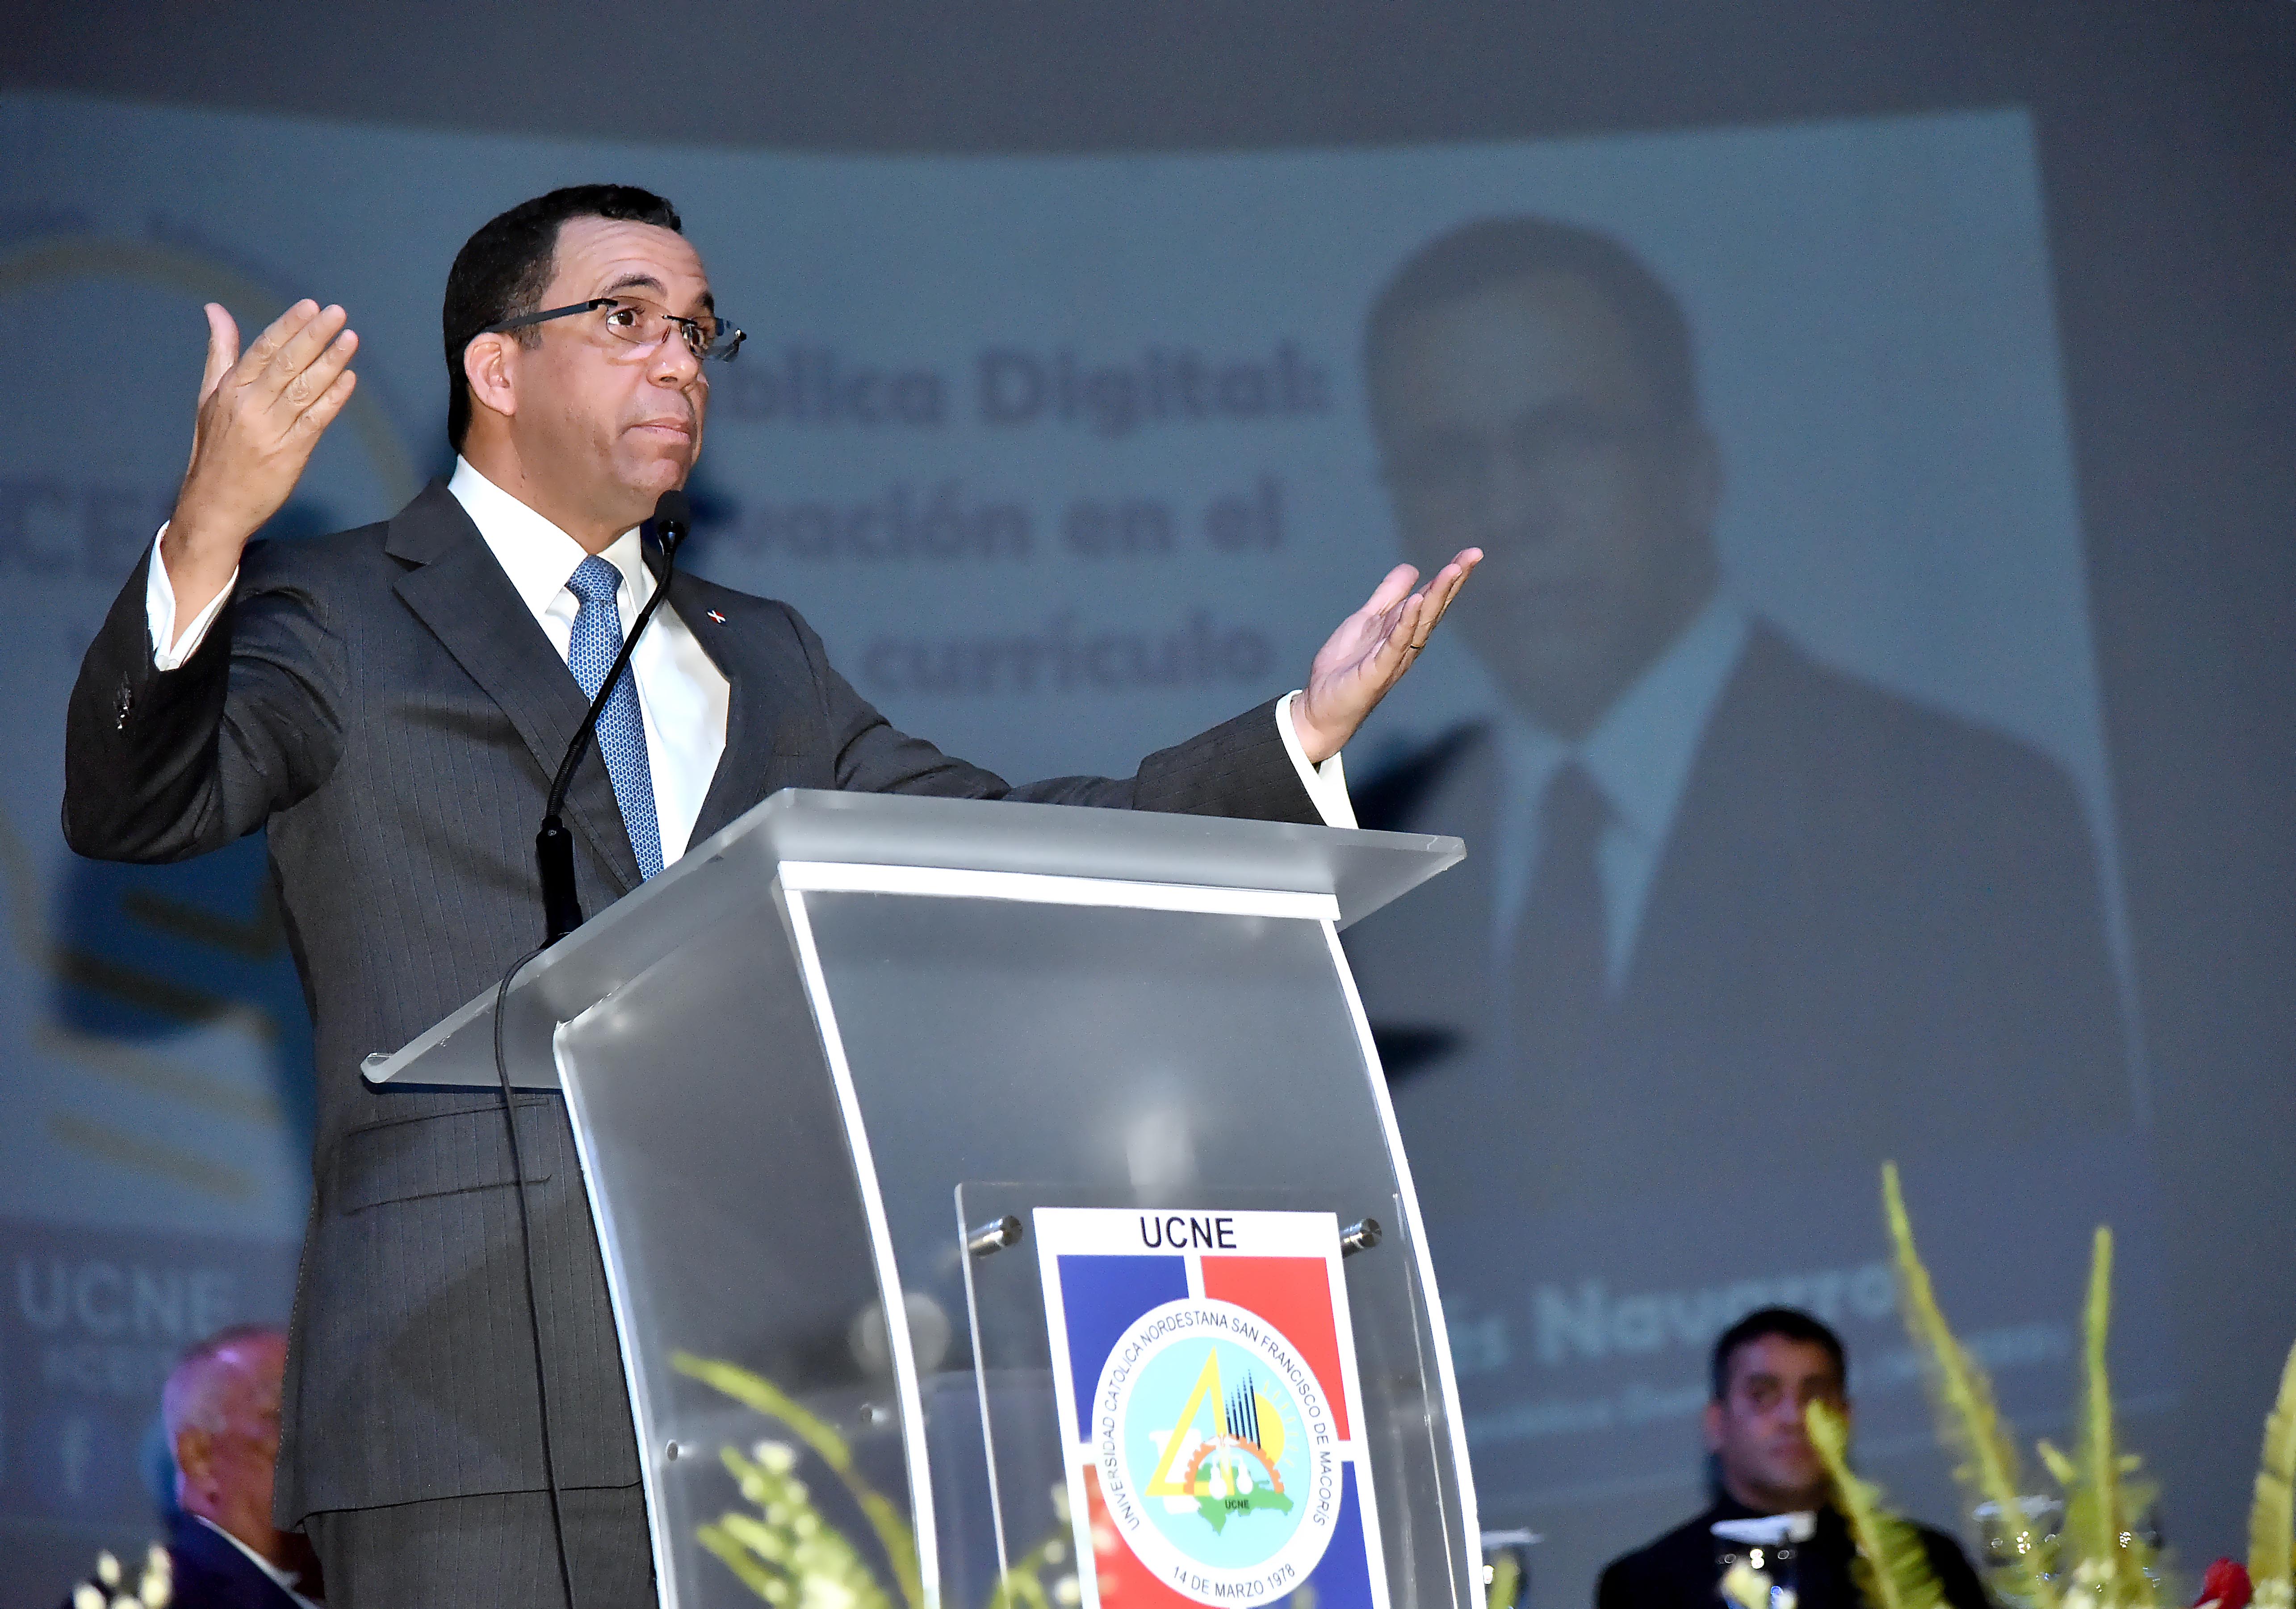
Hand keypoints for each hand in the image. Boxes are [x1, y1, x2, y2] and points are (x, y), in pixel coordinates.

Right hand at [160, 301, 357, 632]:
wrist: (214, 504)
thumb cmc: (215, 448)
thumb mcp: (209, 395)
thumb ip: (220, 351)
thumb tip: (215, 309)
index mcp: (229, 390)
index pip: (262, 350)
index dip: (288, 326)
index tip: (310, 306)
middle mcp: (249, 406)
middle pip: (286, 364)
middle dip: (314, 336)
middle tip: (337, 313)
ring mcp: (270, 430)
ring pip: (303, 390)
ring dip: (331, 362)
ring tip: (351, 339)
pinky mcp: (290, 453)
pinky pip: (315, 421)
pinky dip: (333, 399)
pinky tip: (349, 380)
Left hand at [1290, 548, 1480, 763]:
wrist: (1322, 705)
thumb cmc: (1347, 667)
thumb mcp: (1367, 621)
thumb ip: (1388, 596)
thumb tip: (1412, 568)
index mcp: (1405, 630)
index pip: (1432, 599)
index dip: (1451, 577)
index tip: (1471, 554)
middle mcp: (1407, 643)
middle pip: (1433, 607)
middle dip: (1452, 581)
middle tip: (1472, 555)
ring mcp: (1394, 657)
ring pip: (1420, 622)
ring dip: (1436, 595)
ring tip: (1452, 570)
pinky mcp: (1378, 670)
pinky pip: (1395, 644)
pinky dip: (1406, 623)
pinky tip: (1415, 601)